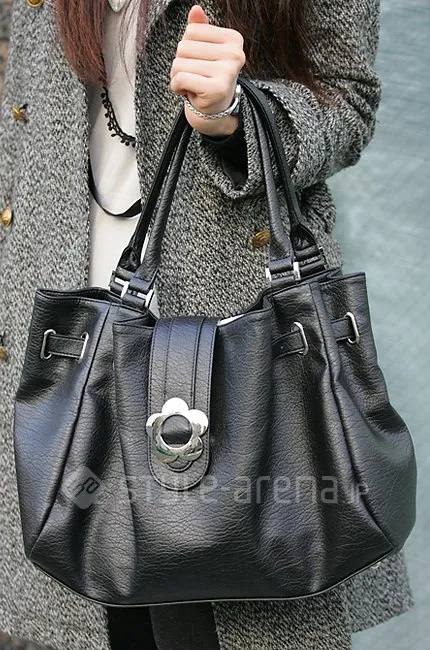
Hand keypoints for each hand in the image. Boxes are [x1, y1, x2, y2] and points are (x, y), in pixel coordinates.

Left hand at [170, 4, 245, 136]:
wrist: (215, 110)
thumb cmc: (208, 77)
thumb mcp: (204, 50)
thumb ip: (199, 29)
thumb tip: (195, 9)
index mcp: (233, 39)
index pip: (192, 30)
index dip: (186, 46)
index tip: (198, 62)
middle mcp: (235, 54)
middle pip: (184, 46)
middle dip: (180, 62)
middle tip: (194, 76)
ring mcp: (228, 72)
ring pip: (180, 63)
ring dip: (178, 76)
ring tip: (192, 84)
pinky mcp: (217, 89)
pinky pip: (181, 78)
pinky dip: (177, 87)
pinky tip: (188, 92)